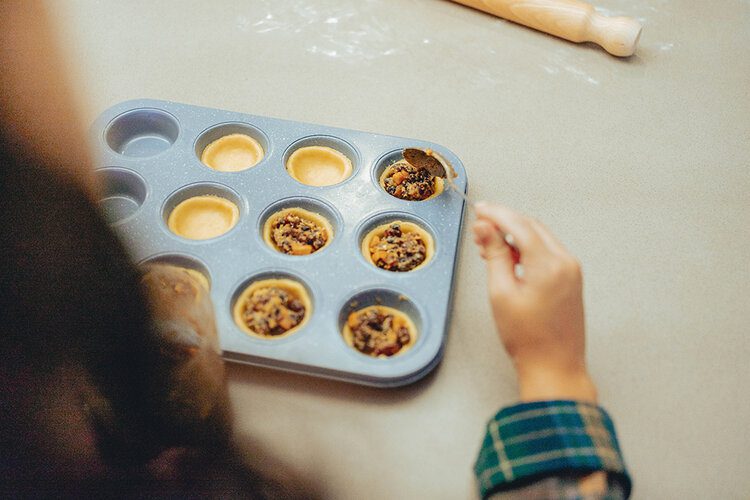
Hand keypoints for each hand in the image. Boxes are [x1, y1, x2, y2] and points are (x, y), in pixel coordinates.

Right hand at [472, 203, 596, 402]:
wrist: (555, 367)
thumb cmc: (529, 339)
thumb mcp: (501, 293)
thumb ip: (495, 255)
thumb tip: (486, 228)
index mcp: (548, 264)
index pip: (519, 224)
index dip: (496, 214)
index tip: (479, 210)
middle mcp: (565, 262)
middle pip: (532, 226)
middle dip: (505, 223)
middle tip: (480, 229)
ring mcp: (571, 271)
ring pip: (540, 238)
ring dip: (516, 235)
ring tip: (489, 247)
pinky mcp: (571, 279)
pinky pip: (548, 252)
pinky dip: (528, 249)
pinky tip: (510, 258)